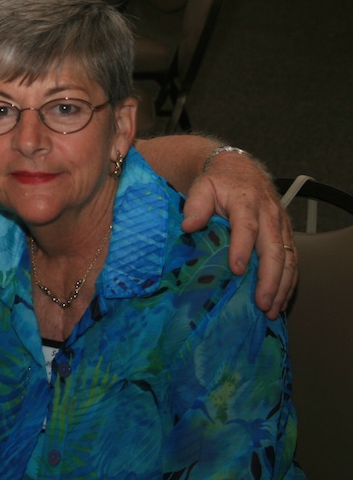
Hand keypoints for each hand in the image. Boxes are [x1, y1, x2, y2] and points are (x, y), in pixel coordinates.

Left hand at [181, 152, 296, 319]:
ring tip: (271, 309)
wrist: (239, 170)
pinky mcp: (286, 233)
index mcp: (246, 201)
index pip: (247, 226)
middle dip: (269, 278)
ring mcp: (281, 224)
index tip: (236, 269)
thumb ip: (195, 205)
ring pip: (287, 258)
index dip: (242, 248)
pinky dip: (289, 282)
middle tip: (261, 302)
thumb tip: (188, 226)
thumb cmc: (218, 182)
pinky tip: (281, 300)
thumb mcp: (202, 187)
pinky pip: (293, 259)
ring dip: (282, 285)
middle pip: (273, 248)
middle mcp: (269, 214)